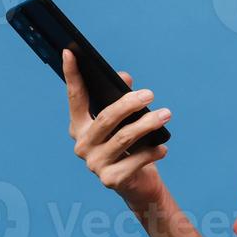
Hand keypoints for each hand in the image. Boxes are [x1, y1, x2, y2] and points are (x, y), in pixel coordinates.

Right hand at [62, 48, 169, 206]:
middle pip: (106, 118)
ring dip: (149, 124)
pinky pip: (136, 160)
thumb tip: (125, 78)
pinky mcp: (111, 180)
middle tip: (150, 94)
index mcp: (79, 126)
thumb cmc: (130, 146)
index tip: (69, 51)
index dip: (71, 74)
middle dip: (130, 103)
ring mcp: (94, 164)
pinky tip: (162, 147)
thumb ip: (121, 97)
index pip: (75, 97)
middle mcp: (82, 145)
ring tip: (166, 114)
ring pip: (124, 137)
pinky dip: (152, 151)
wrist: (138, 185)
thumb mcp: (126, 120)